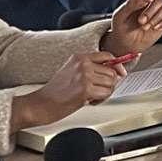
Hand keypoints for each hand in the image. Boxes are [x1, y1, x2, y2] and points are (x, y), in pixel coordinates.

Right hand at [9, 52, 125, 132]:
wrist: (40, 104)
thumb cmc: (55, 92)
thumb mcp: (71, 72)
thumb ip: (90, 68)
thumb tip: (116, 72)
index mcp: (79, 57)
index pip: (107, 55)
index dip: (117, 65)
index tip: (121, 73)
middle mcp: (83, 64)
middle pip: (112, 72)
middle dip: (108, 84)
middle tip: (96, 92)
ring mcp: (84, 76)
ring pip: (111, 83)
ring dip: (104, 93)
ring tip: (90, 97)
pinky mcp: (86, 89)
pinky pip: (106, 93)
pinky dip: (100, 100)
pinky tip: (88, 101)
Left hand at [101, 0, 161, 56]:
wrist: (126, 43)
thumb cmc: (121, 27)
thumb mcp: (119, 15)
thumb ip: (131, 5)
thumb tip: (144, 0)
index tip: (148, 0)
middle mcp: (150, 3)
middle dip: (150, 11)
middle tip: (141, 21)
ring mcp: (158, 11)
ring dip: (155, 19)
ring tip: (144, 27)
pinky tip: (154, 27)